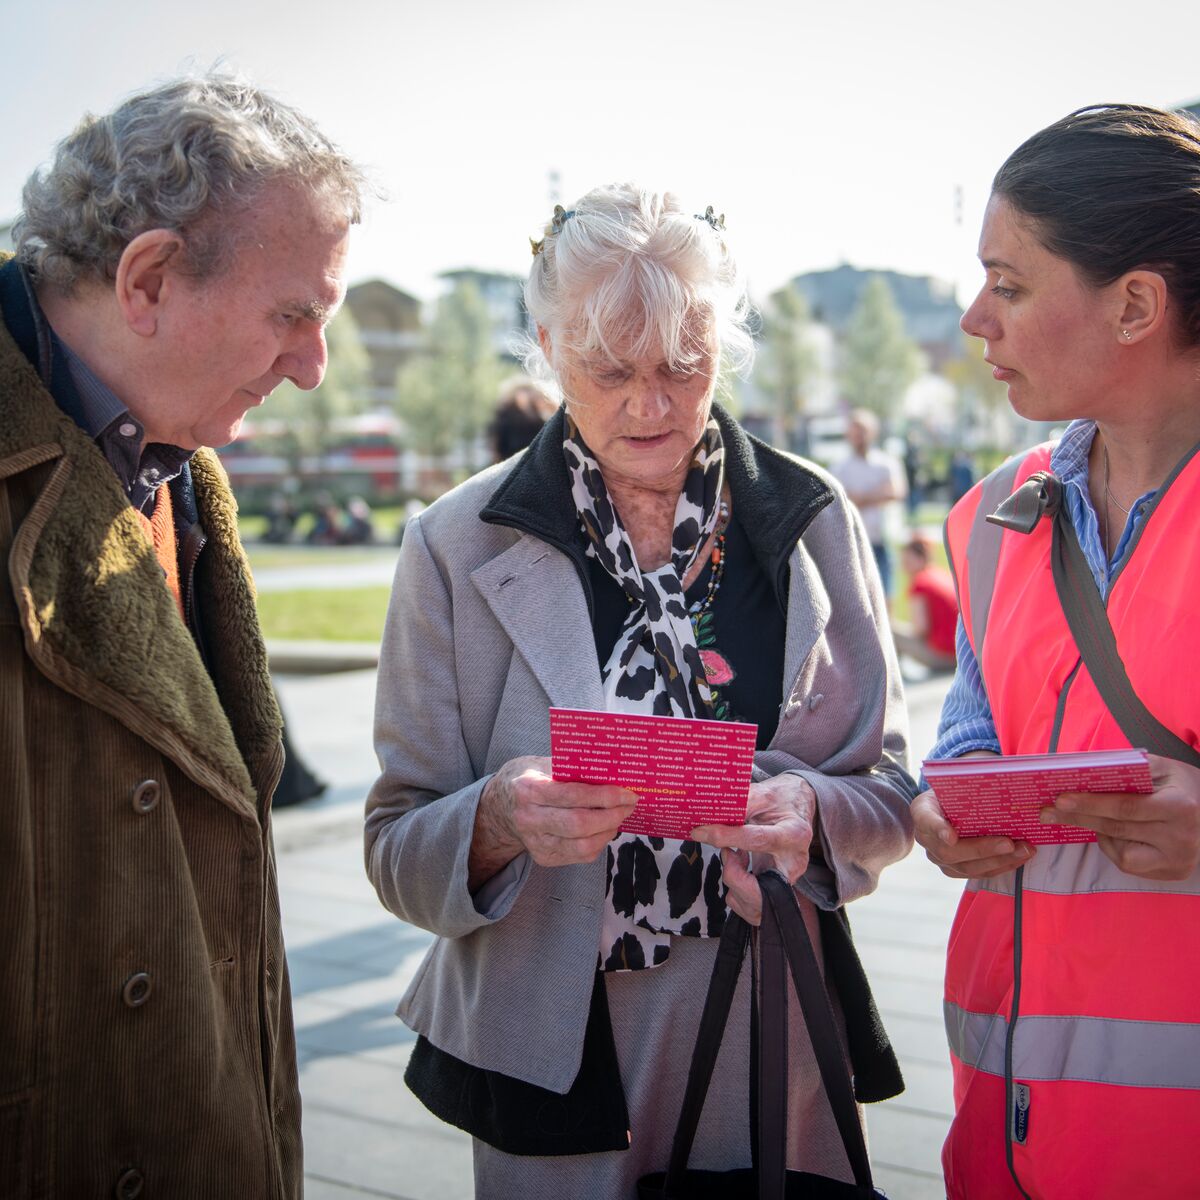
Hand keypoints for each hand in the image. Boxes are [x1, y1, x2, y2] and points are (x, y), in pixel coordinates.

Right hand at [474, 756, 636, 875]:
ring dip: (609, 831)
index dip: (604, 795)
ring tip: (620, 816)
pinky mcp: (544, 858)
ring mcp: (535, 843)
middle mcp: (529, 819)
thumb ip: (571, 768)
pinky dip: (599, 842)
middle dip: (612, 815)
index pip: (572, 795)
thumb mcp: (542, 763)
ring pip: (583, 846)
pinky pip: (580, 856)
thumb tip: (611, 771)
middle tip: (630, 804)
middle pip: (579, 825)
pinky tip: (605, 828)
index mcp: (528, 790)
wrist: (501, 807)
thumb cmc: (528, 778)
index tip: (627, 792)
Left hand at [691, 774, 816, 924]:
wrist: (797, 809)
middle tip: (727, 852)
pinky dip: (736, 889)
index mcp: (794, 834)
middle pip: (761, 890)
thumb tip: (709, 814)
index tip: (702, 831)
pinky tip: (740, 865)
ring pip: (753, 903)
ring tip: (734, 854)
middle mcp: (795, 864)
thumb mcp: (764, 793)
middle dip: (733, 875)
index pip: (759, 840)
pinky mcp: (778, 892)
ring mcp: (788, 881)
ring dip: (733, 880)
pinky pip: (750, 906)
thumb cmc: (781, 800)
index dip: (727, 837)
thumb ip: (739, 804)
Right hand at [912, 787, 1034, 878]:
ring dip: (999, 860)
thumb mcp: (955, 783)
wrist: (950, 805)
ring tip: (1024, 850)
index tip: (951, 837)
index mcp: (922, 811)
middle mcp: (926, 839)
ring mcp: (939, 858)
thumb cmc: (955, 792)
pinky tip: (1020, 857)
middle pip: (949, 852)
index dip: (937, 829)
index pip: (925, 820)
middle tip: (1009, 843)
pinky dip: (1002, 866)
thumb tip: (998, 782)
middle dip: (982, 849)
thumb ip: (966, 787)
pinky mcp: (955, 870)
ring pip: (966, 867)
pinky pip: (978, 873)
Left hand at [1041, 753, 1199, 879]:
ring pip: (1120, 851)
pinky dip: (1115, 846)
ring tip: (1084, 817)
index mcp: (1179, 807)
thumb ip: (1132, 768)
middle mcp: (1180, 838)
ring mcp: (1177, 861)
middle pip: (1117, 829)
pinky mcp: (1172, 874)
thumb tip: (1086, 770)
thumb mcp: (1165, 769)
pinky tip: (1114, 833)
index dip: (1091, 804)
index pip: (1126, 807)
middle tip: (1047, 811)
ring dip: (1097, 832)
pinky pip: (1129, 862)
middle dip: (1078, 818)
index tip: (1061, 798)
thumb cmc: (1185, 787)